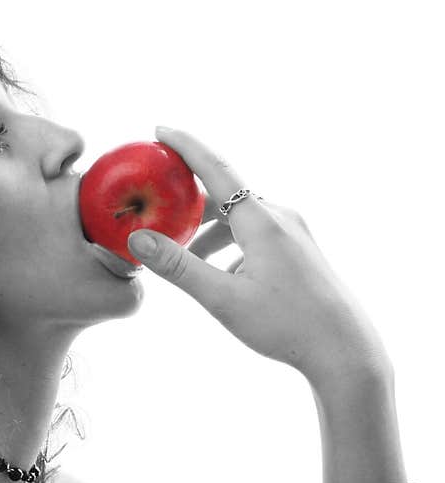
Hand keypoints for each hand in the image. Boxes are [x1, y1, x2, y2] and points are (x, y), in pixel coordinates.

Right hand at [127, 126, 392, 388]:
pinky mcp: (299, 249)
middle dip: (190, 198)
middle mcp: (280, 217)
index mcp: (261, 221)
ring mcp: (293, 233)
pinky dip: (229, 243)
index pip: (216, 170)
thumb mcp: (223, 299)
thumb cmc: (286, 326)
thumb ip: (178, 267)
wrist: (345, 352)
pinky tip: (221, 273)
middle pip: (225, 194)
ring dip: (209, 229)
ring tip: (185, 255)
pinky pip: (255, 232)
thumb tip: (137, 240)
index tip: (160, 130)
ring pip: (240, 217)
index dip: (186, 147)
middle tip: (158, 202)